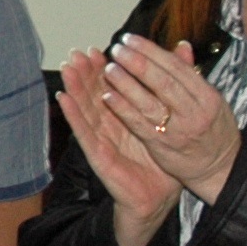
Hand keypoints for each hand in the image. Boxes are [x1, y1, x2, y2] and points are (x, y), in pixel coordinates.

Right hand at [57, 47, 183, 244]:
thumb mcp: (170, 122)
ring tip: (67, 68)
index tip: (100, 48)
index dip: (104, 68)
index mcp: (126, 117)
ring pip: (86, 109)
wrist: (159, 197)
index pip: (112, 87)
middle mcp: (111, 126)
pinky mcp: (99, 156)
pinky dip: (73, 115)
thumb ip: (170, 89)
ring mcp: (102, 140)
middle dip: (85, 72)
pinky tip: (64, 99)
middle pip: (95, 94)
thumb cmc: (163, 162)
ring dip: (74, 88)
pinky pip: (84, 133)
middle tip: (78, 52)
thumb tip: (181, 56)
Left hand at [95, 35, 240, 201]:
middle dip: (138, 62)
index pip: (176, 67)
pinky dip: (123, 109)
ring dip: (126, 83)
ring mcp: (178, 129)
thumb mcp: (210, 100)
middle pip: (163, 81)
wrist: (219, 168)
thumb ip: (191, 74)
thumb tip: (180, 45)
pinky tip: (108, 97)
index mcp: (207, 95)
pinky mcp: (162, 145)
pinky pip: (140, 124)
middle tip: (118, 48)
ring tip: (109, 68)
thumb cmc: (213, 130)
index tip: (131, 39)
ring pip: (150, 101)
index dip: (152, 51)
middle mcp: (194, 110)